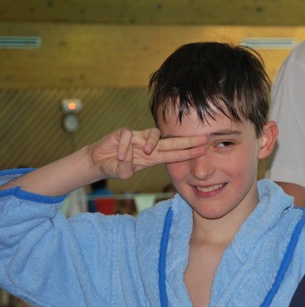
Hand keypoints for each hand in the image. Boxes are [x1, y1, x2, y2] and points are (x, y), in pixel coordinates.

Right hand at [88, 127, 206, 179]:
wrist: (98, 161)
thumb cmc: (116, 167)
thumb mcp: (124, 173)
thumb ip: (126, 170)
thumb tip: (127, 162)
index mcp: (153, 157)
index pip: (174, 154)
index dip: (188, 152)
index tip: (202, 151)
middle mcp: (149, 146)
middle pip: (171, 141)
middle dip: (188, 141)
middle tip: (203, 139)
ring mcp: (138, 138)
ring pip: (153, 133)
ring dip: (152, 142)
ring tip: (146, 152)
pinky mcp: (124, 133)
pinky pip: (128, 136)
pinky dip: (125, 147)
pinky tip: (121, 156)